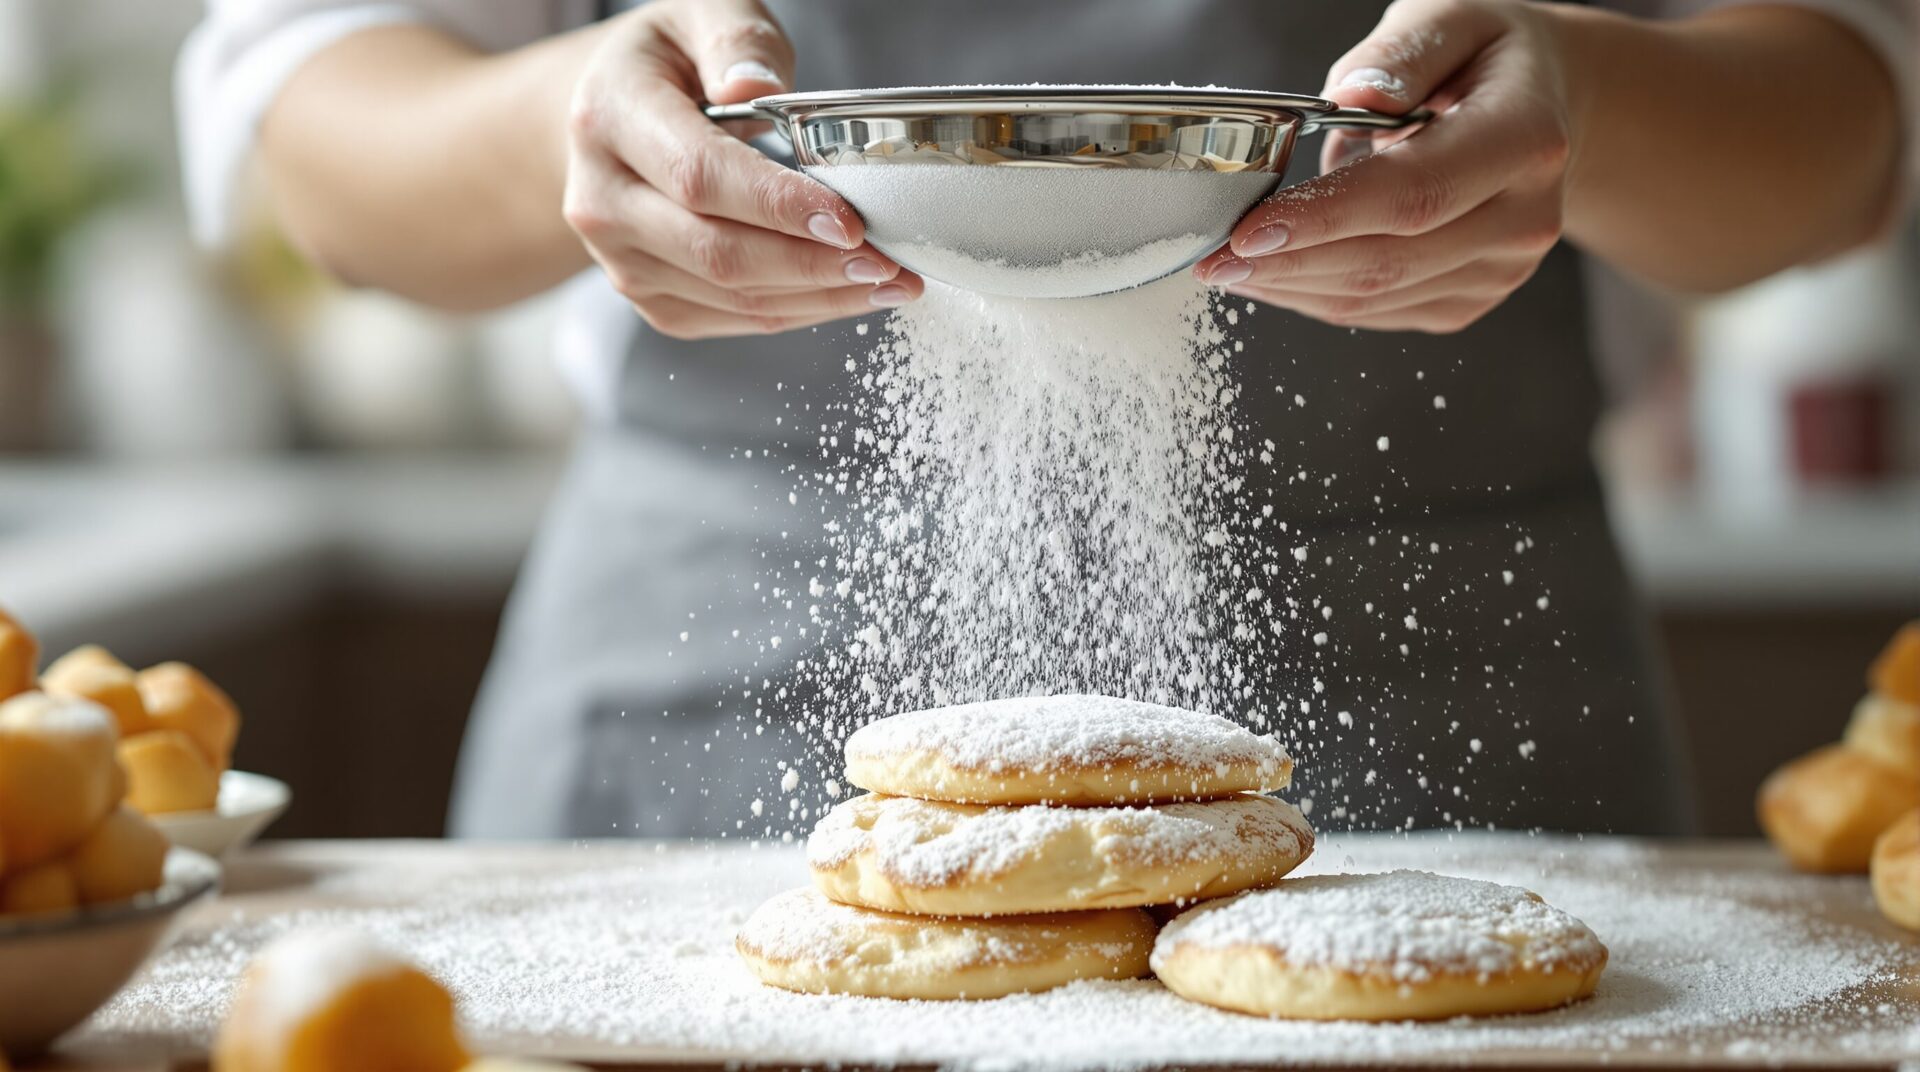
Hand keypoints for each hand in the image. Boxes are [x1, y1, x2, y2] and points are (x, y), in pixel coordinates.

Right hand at [562, 0, 920, 338]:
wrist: (612, 115)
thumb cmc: (670, 63)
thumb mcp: (700, 16)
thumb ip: (736, 41)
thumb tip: (757, 86)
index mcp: (610, 118)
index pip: (699, 177)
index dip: (778, 206)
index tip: (848, 221)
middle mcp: (603, 199)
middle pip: (716, 252)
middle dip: (813, 264)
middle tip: (887, 262)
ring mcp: (621, 258)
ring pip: (730, 296)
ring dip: (819, 297)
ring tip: (887, 281)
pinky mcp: (649, 297)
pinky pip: (731, 318)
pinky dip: (797, 312)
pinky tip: (845, 294)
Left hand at [1194, 0, 1573, 333]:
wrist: (1547, 107)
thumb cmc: (1485, 58)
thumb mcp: (1450, 18)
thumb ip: (1401, 55)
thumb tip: (1354, 96)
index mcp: (1524, 140)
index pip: (1414, 193)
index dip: (1325, 219)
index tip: (1248, 231)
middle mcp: (1524, 217)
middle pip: (1388, 260)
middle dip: (1286, 265)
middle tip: (1211, 260)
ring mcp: (1501, 269)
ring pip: (1377, 298)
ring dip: (1291, 288)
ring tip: (1229, 267)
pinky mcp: (1471, 298)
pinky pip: (1381, 314)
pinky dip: (1317, 298)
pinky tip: (1275, 275)